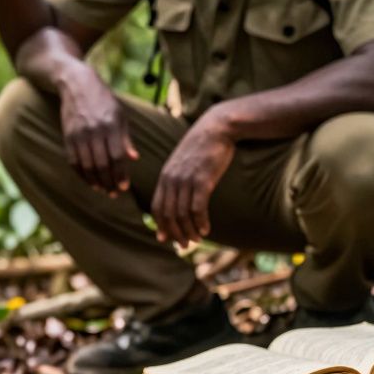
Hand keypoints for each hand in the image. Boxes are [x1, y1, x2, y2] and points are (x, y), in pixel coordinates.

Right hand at [57, 62, 138, 195]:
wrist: (77, 85)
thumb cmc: (104, 101)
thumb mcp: (120, 115)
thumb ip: (126, 139)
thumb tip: (134, 159)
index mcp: (111, 125)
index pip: (116, 156)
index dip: (120, 174)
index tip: (124, 186)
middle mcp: (94, 130)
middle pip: (101, 164)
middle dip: (108, 182)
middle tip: (114, 193)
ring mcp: (78, 134)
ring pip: (87, 165)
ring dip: (95, 181)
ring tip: (103, 190)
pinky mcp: (67, 136)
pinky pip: (73, 161)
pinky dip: (81, 174)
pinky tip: (89, 181)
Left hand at [151, 112, 235, 247]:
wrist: (216, 128)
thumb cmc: (201, 148)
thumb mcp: (182, 163)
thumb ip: (176, 181)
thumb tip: (174, 201)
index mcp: (164, 176)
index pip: (157, 208)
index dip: (161, 226)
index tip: (167, 239)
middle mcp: (172, 179)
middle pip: (168, 214)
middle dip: (175, 233)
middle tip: (184, 245)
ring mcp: (186, 179)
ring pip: (182, 214)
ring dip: (189, 230)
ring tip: (196, 239)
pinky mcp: (202, 179)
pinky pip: (197, 207)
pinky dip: (200, 222)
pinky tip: (206, 229)